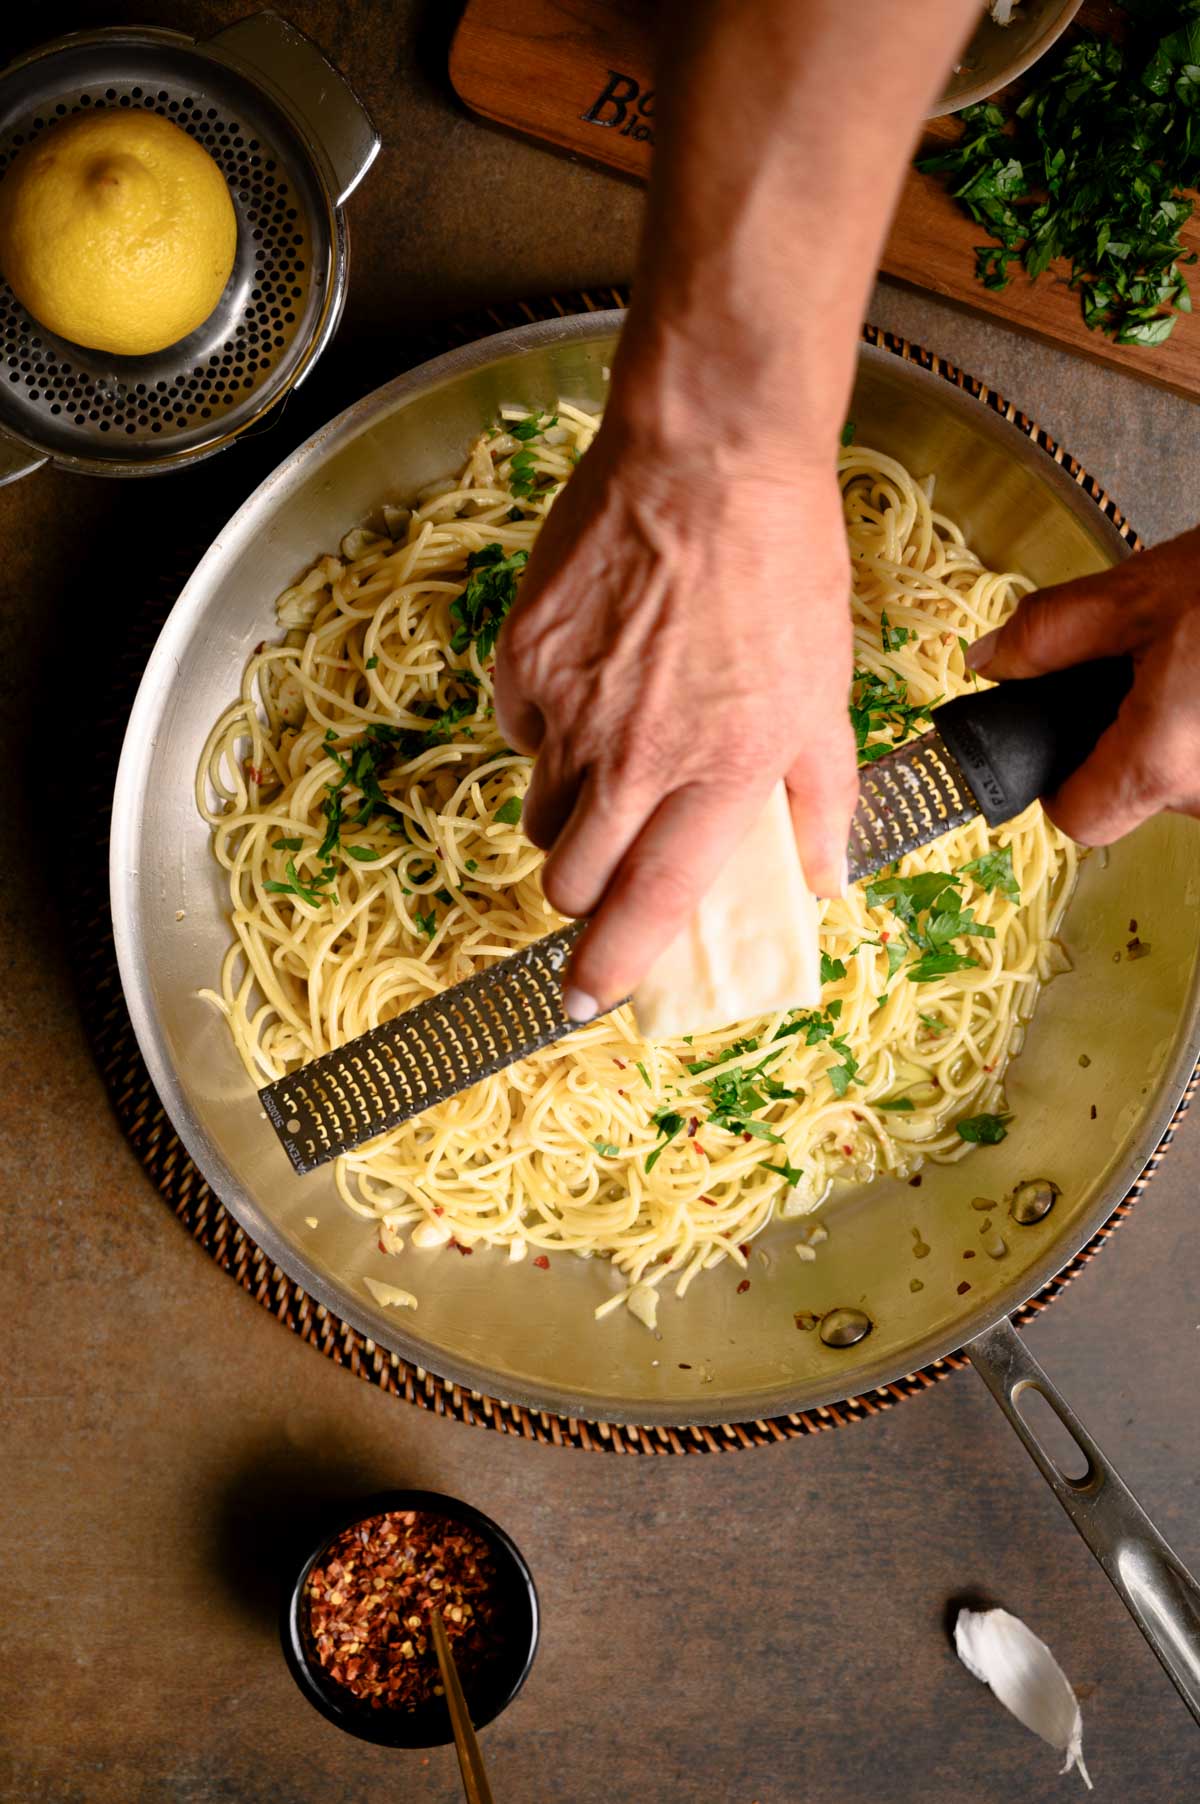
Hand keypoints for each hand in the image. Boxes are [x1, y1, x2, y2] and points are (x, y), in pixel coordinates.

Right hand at [493, 420, 857, 1017]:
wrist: (708, 458)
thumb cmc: (782, 568)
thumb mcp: (827, 693)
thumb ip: (823, 799)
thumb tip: (825, 882)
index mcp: (720, 774)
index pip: (650, 902)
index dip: (612, 963)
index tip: (584, 999)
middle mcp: (634, 756)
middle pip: (569, 875)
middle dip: (582, 889)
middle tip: (604, 863)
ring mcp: (567, 708)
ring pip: (539, 809)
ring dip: (568, 811)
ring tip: (610, 755)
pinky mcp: (521, 658)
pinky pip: (517, 729)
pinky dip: (545, 728)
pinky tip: (590, 682)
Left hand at [968, 525, 1199, 843]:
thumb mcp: (1141, 592)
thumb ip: (1052, 634)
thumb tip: (991, 662)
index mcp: (1159, 761)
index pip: (1078, 818)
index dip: (1056, 777)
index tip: (1058, 729)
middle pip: (1133, 792)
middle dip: (1121, 732)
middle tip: (1143, 662)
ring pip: (1181, 776)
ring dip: (1172, 725)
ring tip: (1194, 657)